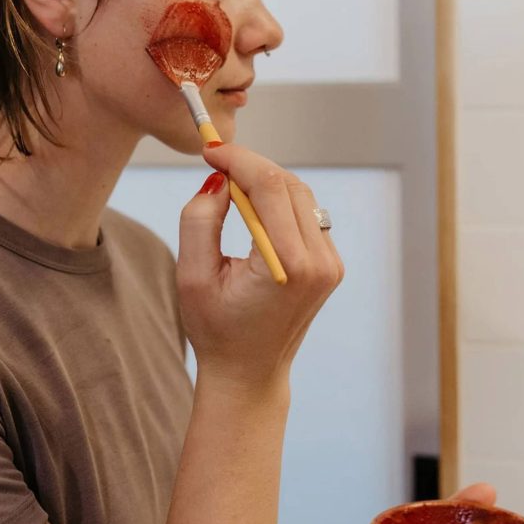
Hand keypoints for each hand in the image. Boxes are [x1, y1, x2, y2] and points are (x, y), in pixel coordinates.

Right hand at [177, 143, 343, 389]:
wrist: (249, 372)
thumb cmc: (215, 330)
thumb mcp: (192, 276)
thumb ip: (200, 220)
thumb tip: (219, 180)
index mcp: (288, 267)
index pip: (270, 187)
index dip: (239, 159)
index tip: (210, 151)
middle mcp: (319, 263)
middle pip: (289, 185)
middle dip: (251, 166)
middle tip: (216, 165)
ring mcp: (330, 264)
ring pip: (301, 196)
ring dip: (266, 182)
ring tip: (231, 188)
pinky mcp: (331, 266)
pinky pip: (307, 215)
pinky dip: (280, 202)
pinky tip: (254, 210)